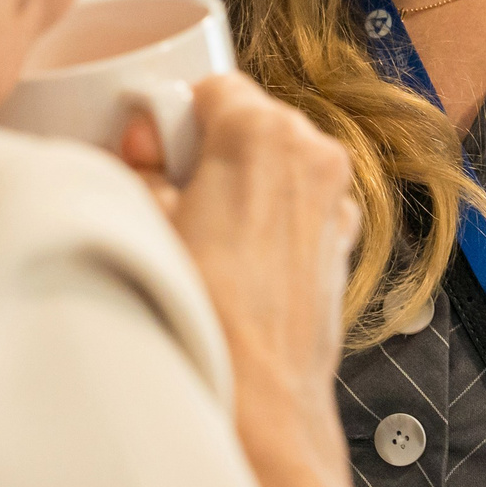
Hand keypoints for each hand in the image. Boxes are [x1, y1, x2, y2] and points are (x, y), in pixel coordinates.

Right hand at [138, 74, 358, 430]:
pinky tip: (237, 258)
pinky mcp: (343, 241)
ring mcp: (335, 199)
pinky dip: (270, 215)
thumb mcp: (146, 224)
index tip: (152, 154)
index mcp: (264, 133)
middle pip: (250, 120)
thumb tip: (142, 148)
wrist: (261, 400)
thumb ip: (142, 168)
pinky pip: (299, 202)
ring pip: (278, 161)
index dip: (173, 120)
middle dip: (208, 148)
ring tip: (204, 235)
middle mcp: (313, 155)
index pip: (212, 86)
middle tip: (172, 197)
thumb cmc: (206, 320)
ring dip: (241, 182)